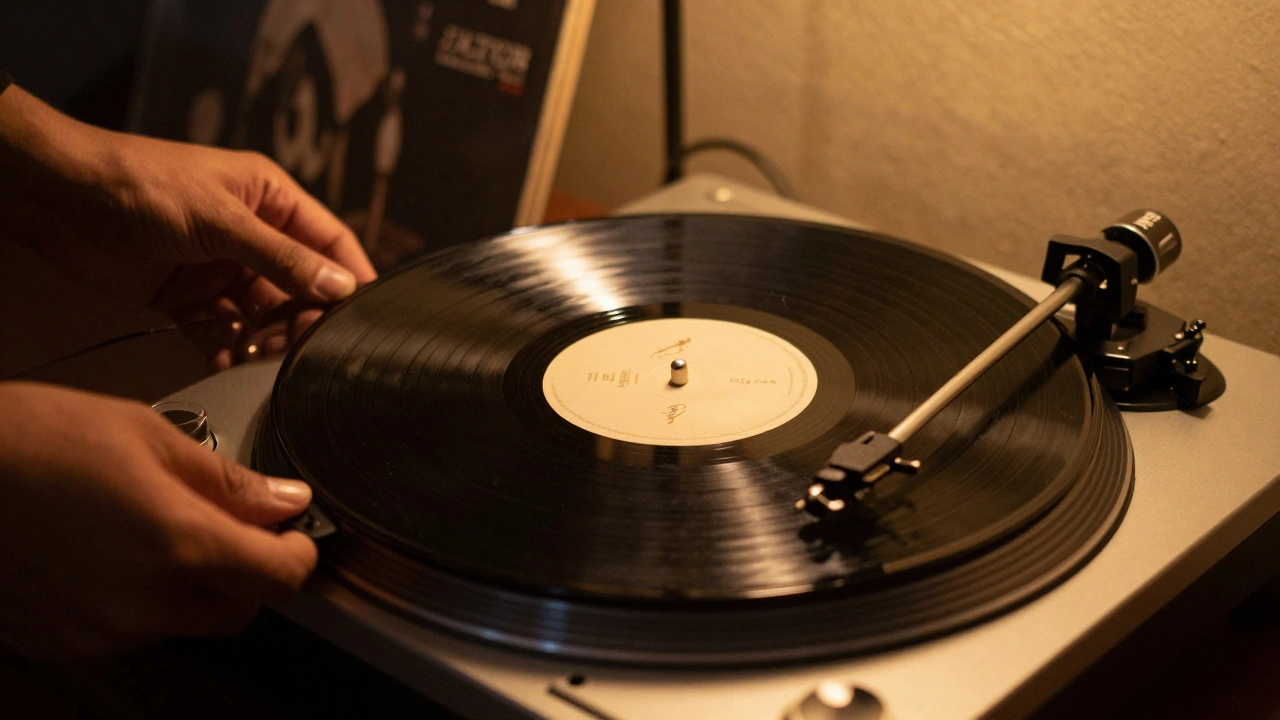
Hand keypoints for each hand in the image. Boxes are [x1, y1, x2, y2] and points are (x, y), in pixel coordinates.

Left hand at [0, 85, 376, 368]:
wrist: (58, 199)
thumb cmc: (137, 182)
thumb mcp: (221, 220)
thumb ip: (282, 258)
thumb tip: (339, 286)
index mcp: (270, 199)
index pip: (330, 242)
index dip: (350, 278)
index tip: (361, 316)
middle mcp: (251, 234)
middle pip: (299, 287)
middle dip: (301, 317)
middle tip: (299, 342)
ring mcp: (219, 266)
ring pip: (262, 315)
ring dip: (263, 338)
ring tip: (256, 352)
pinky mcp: (188, 296)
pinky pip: (222, 330)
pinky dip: (227, 348)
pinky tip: (226, 357)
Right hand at [0, 382, 317, 658]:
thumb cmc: (35, 438)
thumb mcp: (149, 435)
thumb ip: (228, 481)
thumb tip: (285, 501)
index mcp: (179, 544)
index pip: (281, 580)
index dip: (297, 554)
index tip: (292, 534)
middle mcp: (144, 602)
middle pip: (240, 610)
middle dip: (248, 572)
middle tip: (227, 525)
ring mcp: (101, 631)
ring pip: (185, 622)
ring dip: (192, 586)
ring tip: (150, 527)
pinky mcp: (64, 642)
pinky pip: (131, 631)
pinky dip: (140, 600)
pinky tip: (110, 553)